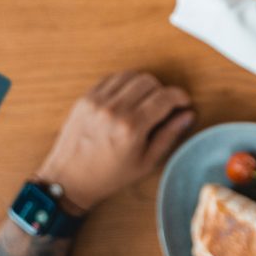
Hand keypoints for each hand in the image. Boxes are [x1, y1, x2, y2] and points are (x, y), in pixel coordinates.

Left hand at [36, 71, 194, 211]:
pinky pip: (112, 79)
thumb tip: (188, 115)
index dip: (180, 97)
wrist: (67, 180)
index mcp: (131, 128)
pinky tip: (126, 99)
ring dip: (143, 85)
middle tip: (163, 106)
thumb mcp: (146, 162)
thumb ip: (169, 135)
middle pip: (149, 81)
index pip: (165, 97)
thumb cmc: (108, 176)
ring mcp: (97, 101)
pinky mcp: (85, 98)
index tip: (183, 102)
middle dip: (162, 91)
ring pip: (131, 75)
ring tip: (144, 102)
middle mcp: (114, 109)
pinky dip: (124, 84)